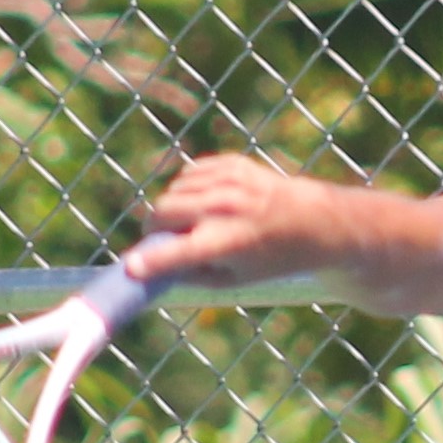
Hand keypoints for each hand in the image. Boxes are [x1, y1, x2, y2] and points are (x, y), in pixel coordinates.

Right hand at [123, 154, 338, 288]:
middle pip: (163, 212)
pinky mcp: (231, 163)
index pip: (182, 252)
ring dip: (172, 208)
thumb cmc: (269, 258)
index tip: (130, 269)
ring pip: (172, 190)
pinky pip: (188, 175)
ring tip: (194, 222)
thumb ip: (189, 273)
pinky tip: (206, 203)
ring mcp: (229, 181)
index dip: (153, 261)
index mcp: (229, 242)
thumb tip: (146, 265)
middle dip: (153, 228)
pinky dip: (188, 190)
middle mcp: (227, 208)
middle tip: (159, 240)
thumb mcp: (233, 279)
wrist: (311, 220)